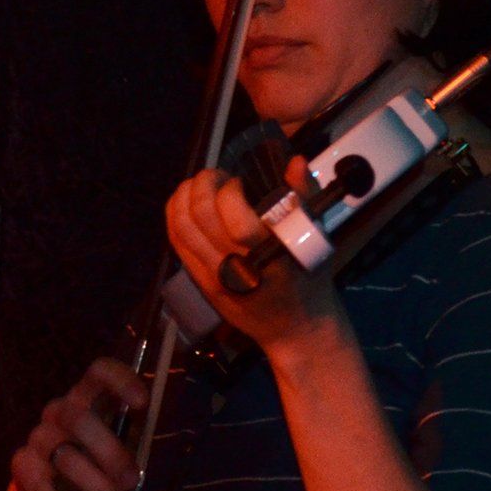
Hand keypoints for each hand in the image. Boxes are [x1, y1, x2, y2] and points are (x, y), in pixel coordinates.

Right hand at [10, 358, 147, 490]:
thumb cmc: (101, 472)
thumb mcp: (121, 456)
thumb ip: (134, 446)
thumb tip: (156, 456)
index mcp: (88, 400)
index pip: (98, 372)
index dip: (119, 380)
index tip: (142, 404)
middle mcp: (59, 413)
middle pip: (77, 417)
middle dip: (109, 451)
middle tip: (132, 481)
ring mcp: (38, 439)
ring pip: (64, 455)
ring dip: (96, 486)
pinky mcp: (22, 468)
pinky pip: (39, 486)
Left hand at [165, 156, 346, 352]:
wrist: (295, 329)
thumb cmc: (310, 281)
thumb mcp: (315, 239)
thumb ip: (304, 198)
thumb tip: (294, 161)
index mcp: (268, 257)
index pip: (235, 218)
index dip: (230, 190)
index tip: (239, 182)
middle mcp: (236, 268)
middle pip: (200, 216)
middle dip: (202, 184)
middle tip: (214, 176)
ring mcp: (214, 277)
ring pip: (182, 228)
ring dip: (183, 196)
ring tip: (197, 185)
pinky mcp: (201, 283)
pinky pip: (177, 244)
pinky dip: (175, 217)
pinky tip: (185, 203)